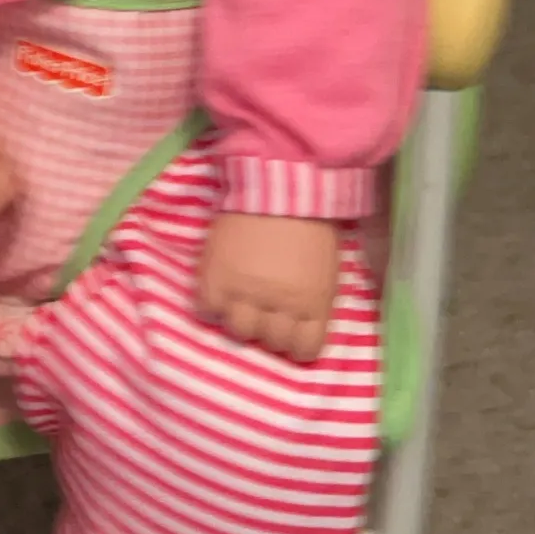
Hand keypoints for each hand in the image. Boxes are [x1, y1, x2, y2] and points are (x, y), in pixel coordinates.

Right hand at [198, 213, 340, 363]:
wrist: (277, 183)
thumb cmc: (310, 223)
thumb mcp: (327, 270)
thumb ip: (314, 302)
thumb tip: (303, 325)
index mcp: (312, 304)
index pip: (304, 350)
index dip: (296, 343)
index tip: (290, 332)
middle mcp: (279, 305)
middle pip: (270, 341)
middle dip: (270, 329)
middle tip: (265, 310)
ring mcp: (243, 293)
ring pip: (238, 330)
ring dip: (240, 317)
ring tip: (240, 299)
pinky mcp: (214, 278)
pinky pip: (207, 309)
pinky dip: (211, 302)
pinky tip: (219, 287)